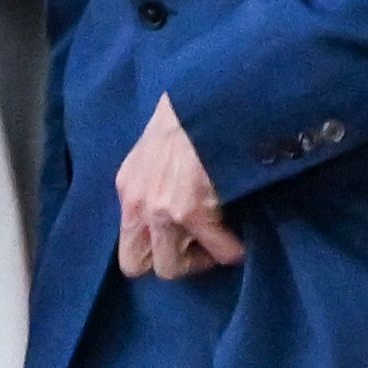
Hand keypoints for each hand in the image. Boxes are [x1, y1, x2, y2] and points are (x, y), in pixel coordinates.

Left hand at [112, 95, 245, 280]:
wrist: (214, 99)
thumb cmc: (193, 116)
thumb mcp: (157, 149)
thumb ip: (155, 181)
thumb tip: (172, 204)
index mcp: (128, 188)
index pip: (125, 242)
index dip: (153, 249)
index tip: (182, 239)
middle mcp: (136, 203)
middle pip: (136, 265)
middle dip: (170, 262)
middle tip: (198, 247)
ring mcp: (160, 211)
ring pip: (170, 268)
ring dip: (200, 260)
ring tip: (220, 241)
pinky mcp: (190, 212)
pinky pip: (219, 251)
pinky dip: (234, 250)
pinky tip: (242, 236)